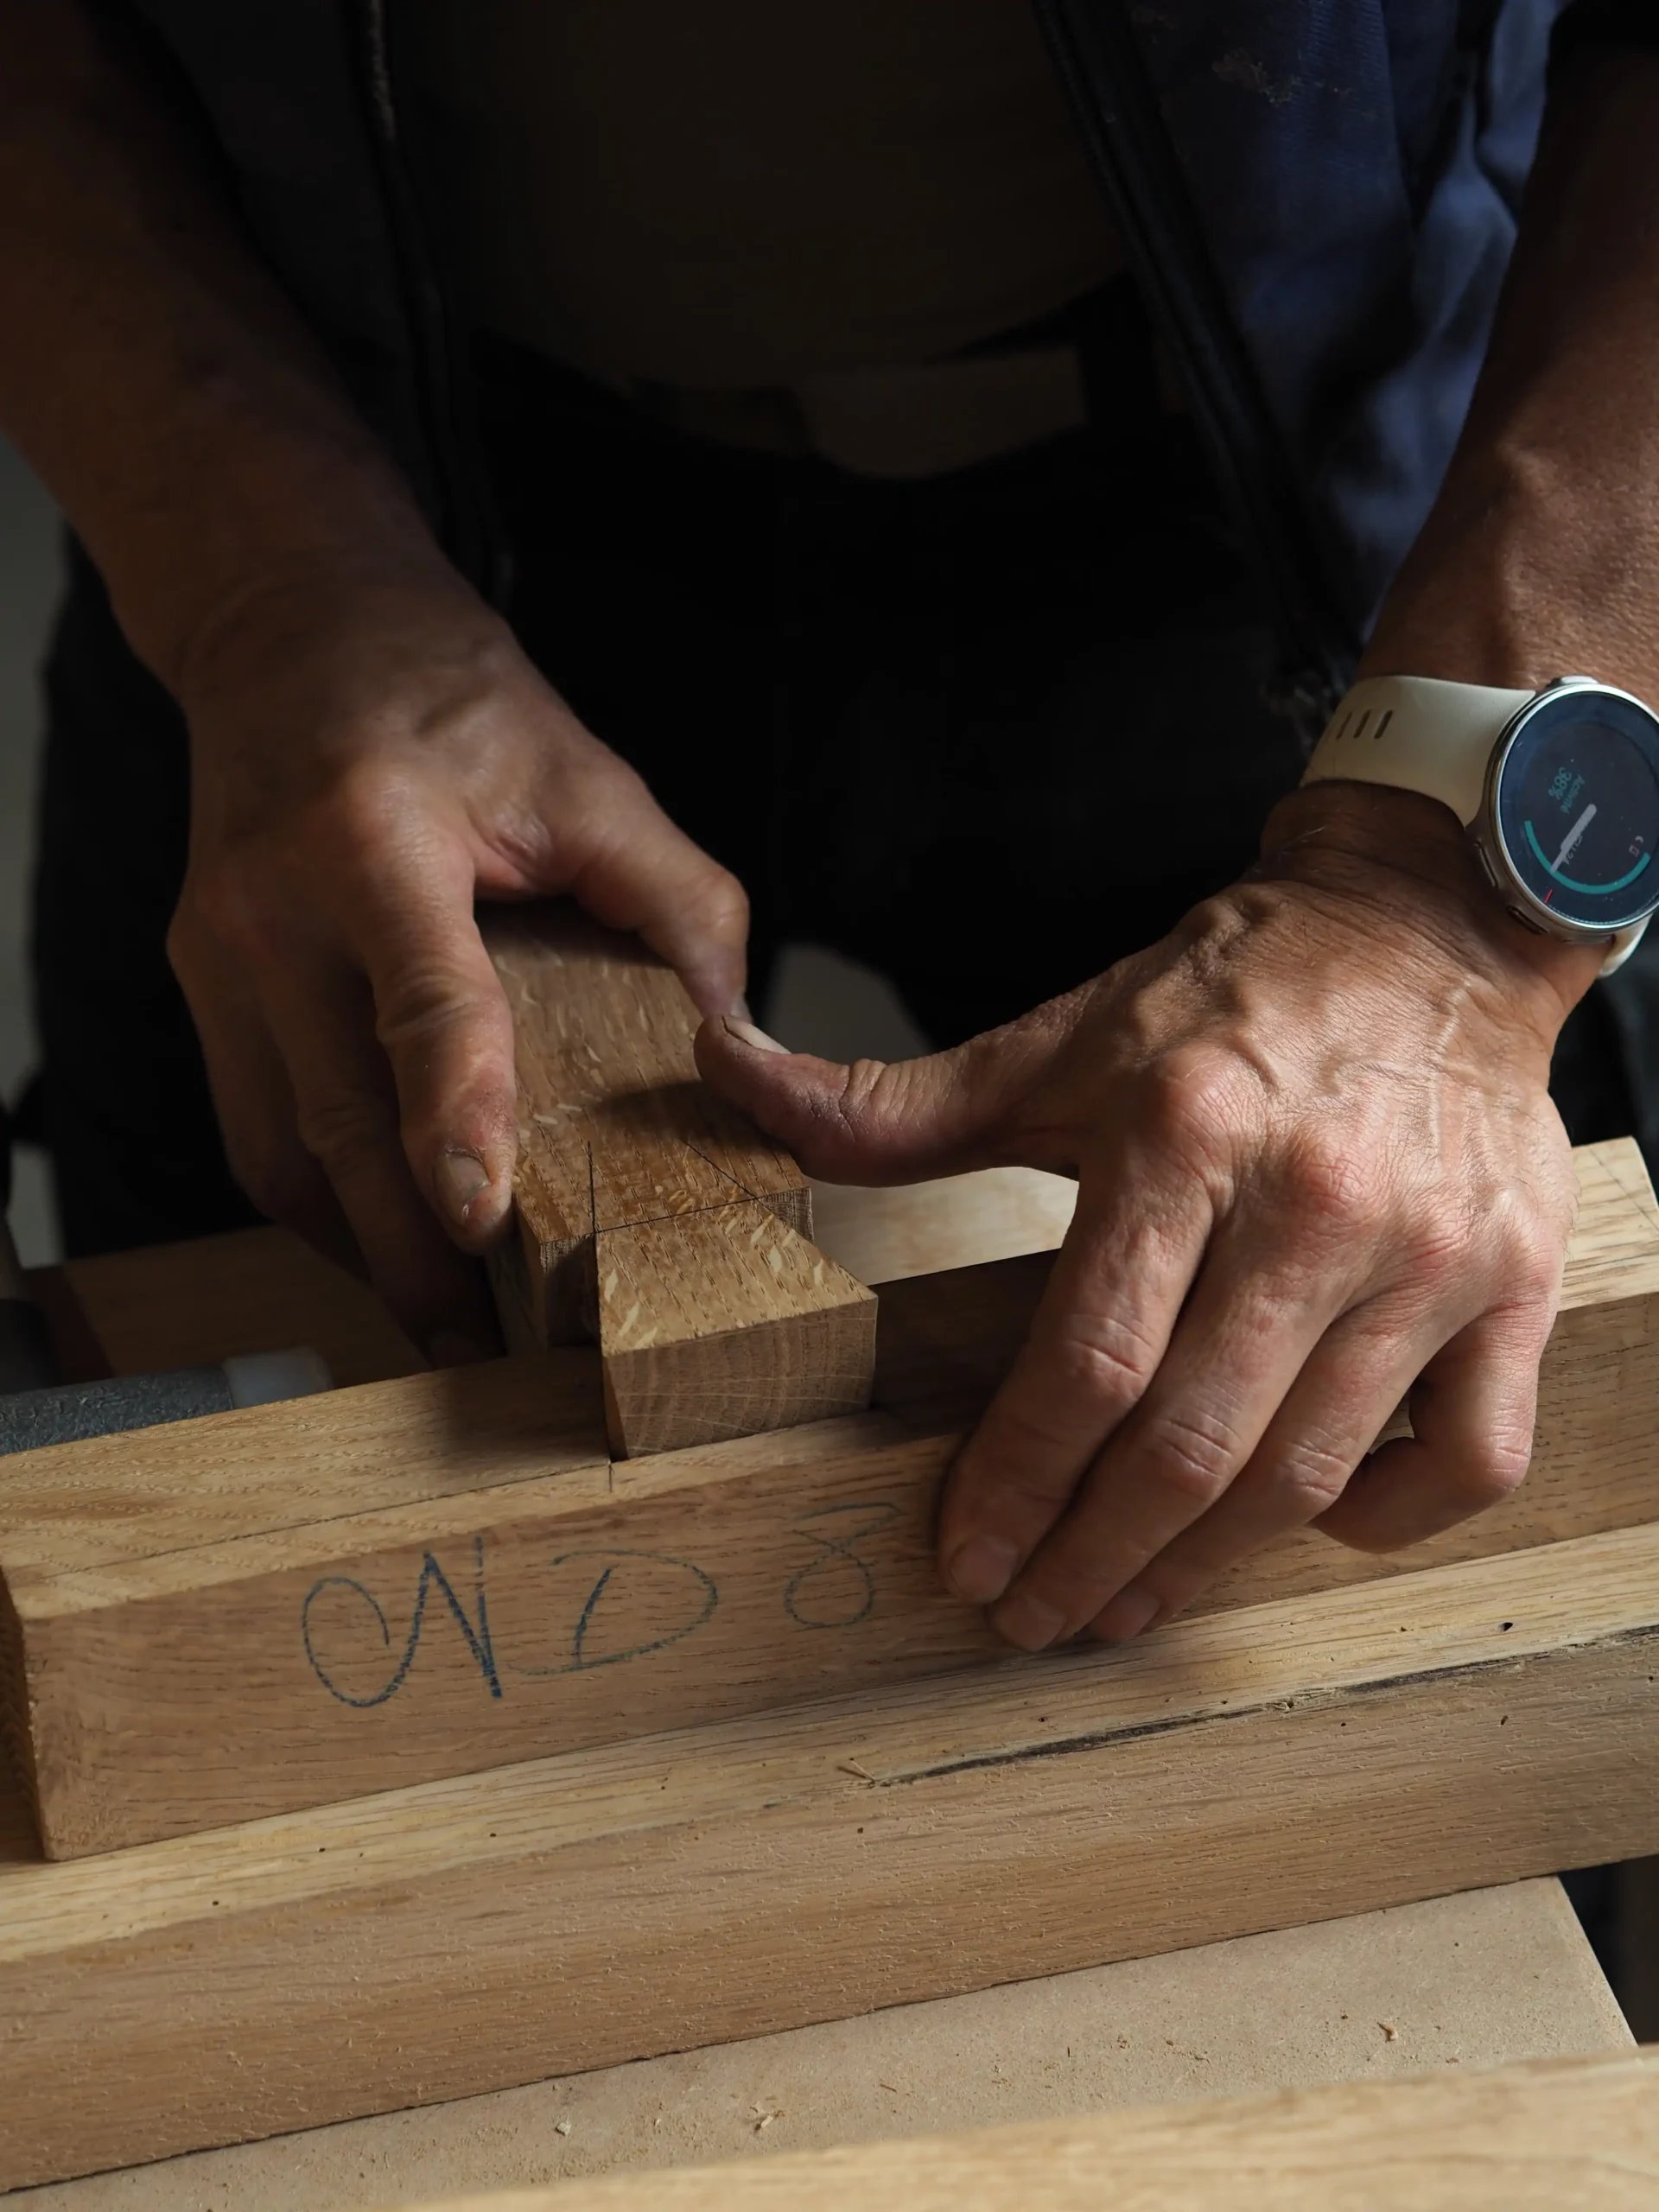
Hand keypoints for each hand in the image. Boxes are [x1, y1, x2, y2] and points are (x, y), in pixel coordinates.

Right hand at [168, 572, 746, 1362]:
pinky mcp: (201, 979)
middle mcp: (272, 905)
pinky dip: (315, 1198)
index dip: (451, 1117)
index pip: (422, 1002)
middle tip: (478, 1339)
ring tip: (439, 1316)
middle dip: (408, 1248)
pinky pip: (251, 1123)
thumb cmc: (442, 695)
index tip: (477, 1218)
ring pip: (276, 1146)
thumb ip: (678, 903)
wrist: (291, 628)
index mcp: (373, 838)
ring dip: (354, 1246)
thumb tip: (739, 1037)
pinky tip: (379, 1236)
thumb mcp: (587, 774)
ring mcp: (218, 949)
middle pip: (337, 1115)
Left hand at [698, 784, 1599, 1647]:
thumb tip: (724, 1072)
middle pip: (1191, 1444)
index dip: (1014, 1482)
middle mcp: (1316, 1202)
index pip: (1086, 1360)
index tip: (964, 1557)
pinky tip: (1305, 1525)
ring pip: (1312, 1473)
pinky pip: (1465, 1460)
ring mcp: (1430, 1254)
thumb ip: (893, 1104)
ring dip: (1204, 1567)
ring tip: (1125, 1604)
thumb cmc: (1229, 998)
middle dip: (1092, 1559)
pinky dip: (1382, 1520)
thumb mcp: (1058, 1039)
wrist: (1427, 930)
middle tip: (1029, 1617)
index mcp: (1183, 1132)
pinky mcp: (1517, 1285)